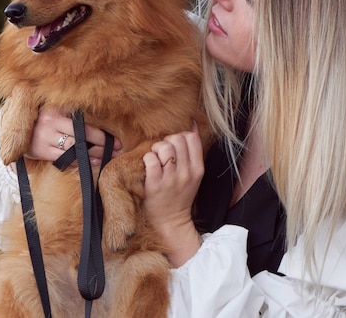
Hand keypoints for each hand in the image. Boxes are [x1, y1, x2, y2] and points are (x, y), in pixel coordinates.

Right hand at [24, 107, 121, 164]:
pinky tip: (92, 162)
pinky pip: (65, 158)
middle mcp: (51, 120)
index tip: (117, 141)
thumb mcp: (56, 113)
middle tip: (117, 151)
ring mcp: (45, 136)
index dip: (103, 133)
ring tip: (106, 158)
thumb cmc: (44, 122)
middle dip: (102, 145)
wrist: (16, 131)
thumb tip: (104, 128)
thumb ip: (74, 116)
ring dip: (93, 154)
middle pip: (82, 135)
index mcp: (58, 108)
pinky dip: (80, 162)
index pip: (85, 122)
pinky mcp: (42, 150)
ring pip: (75, 148)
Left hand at [143, 122, 203, 266]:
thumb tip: (192, 124)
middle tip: (163, 152)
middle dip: (167, 140)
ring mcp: (171, 179)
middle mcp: (186, 173)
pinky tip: (148, 166)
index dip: (180, 136)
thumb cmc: (180, 194)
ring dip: (156, 148)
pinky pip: (150, 160)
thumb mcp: (193, 174)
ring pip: (164, 147)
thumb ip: (193, 152)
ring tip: (155, 158)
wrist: (171, 221)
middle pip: (177, 139)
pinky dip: (147, 159)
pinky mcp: (155, 185)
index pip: (191, 137)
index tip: (175, 146)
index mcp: (198, 168)